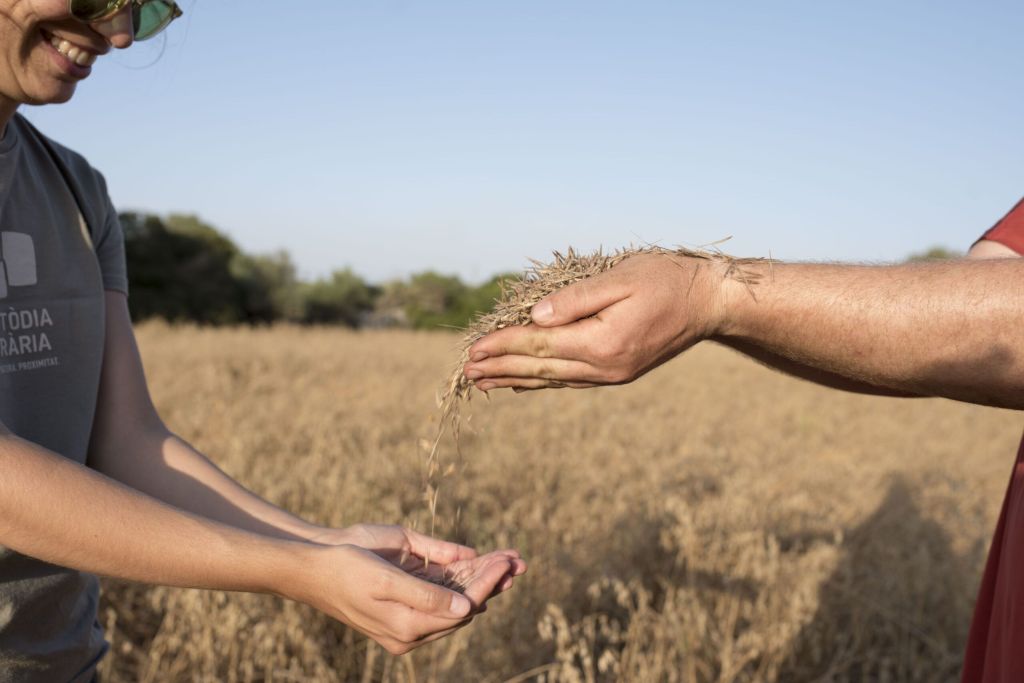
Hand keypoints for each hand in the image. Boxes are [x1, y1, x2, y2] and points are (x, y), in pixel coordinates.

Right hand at [285, 539, 523, 654]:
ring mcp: (407, 621)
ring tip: (508, 560)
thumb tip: (466, 608)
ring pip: (454, 601)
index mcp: (407, 627)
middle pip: (463, 606)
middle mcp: (411, 630)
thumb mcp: (386, 578)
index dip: (487, 582)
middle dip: (491, 580)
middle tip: (518, 558)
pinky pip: (439, 595)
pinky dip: (461, 579)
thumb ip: (426, 595)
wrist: (310, 569)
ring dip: (480, 579)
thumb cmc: (345, 568)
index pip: (462, 607)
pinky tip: (478, 563)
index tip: (507, 560)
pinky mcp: (403, 607)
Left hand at [462, 253, 727, 389]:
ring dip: (515, 379)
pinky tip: (522, 383)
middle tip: (465, 372)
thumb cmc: (666, 279)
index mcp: (603, 341)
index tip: (472, 349)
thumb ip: (576, 299)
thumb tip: (534, 317)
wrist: (709, 303)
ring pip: (552, 379)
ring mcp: (612, 374)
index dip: (502, 346)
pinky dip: (542, 381)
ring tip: (483, 382)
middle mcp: (605, 366)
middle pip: (540, 368)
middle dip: (500, 368)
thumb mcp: (620, 278)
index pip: (539, 345)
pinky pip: (570, 380)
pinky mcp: (618, 372)